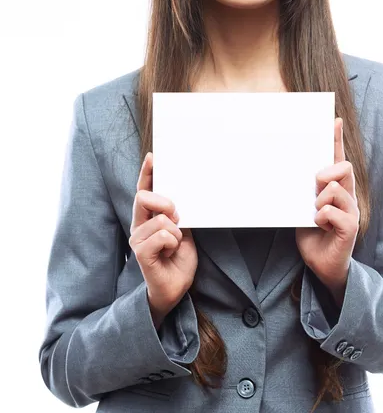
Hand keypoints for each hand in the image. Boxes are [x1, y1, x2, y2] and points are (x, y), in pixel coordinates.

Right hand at [129, 153, 197, 319]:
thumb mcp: (182, 230)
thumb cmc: (178, 259)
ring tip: (173, 247)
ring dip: (176, 233)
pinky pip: (163, 236)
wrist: (175, 287)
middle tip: (177, 219)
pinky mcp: (140, 252)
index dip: (147, 173)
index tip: (153, 157)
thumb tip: (179, 197)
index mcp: (148, 217)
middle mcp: (138, 225)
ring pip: (162, 220)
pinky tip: (169, 254)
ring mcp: (137, 238)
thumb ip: (176, 214)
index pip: (144, 190)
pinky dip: (173, 244)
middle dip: (165, 203)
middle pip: (144, 197)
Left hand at [295, 118, 359, 297]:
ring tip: (314, 212)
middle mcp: (347, 195)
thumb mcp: (304, 205)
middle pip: (343, 167)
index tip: (334, 120)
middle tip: (314, 185)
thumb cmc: (313, 233)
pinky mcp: (350, 228)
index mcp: (336, 187)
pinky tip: (319, 224)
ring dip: (319, 199)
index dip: (336, 139)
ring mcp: (350, 211)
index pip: (338, 159)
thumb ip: (305, 189)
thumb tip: (294, 170)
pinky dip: (322, 216)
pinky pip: (335, 212)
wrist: (321, 264)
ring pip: (336, 189)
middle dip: (326, 171)